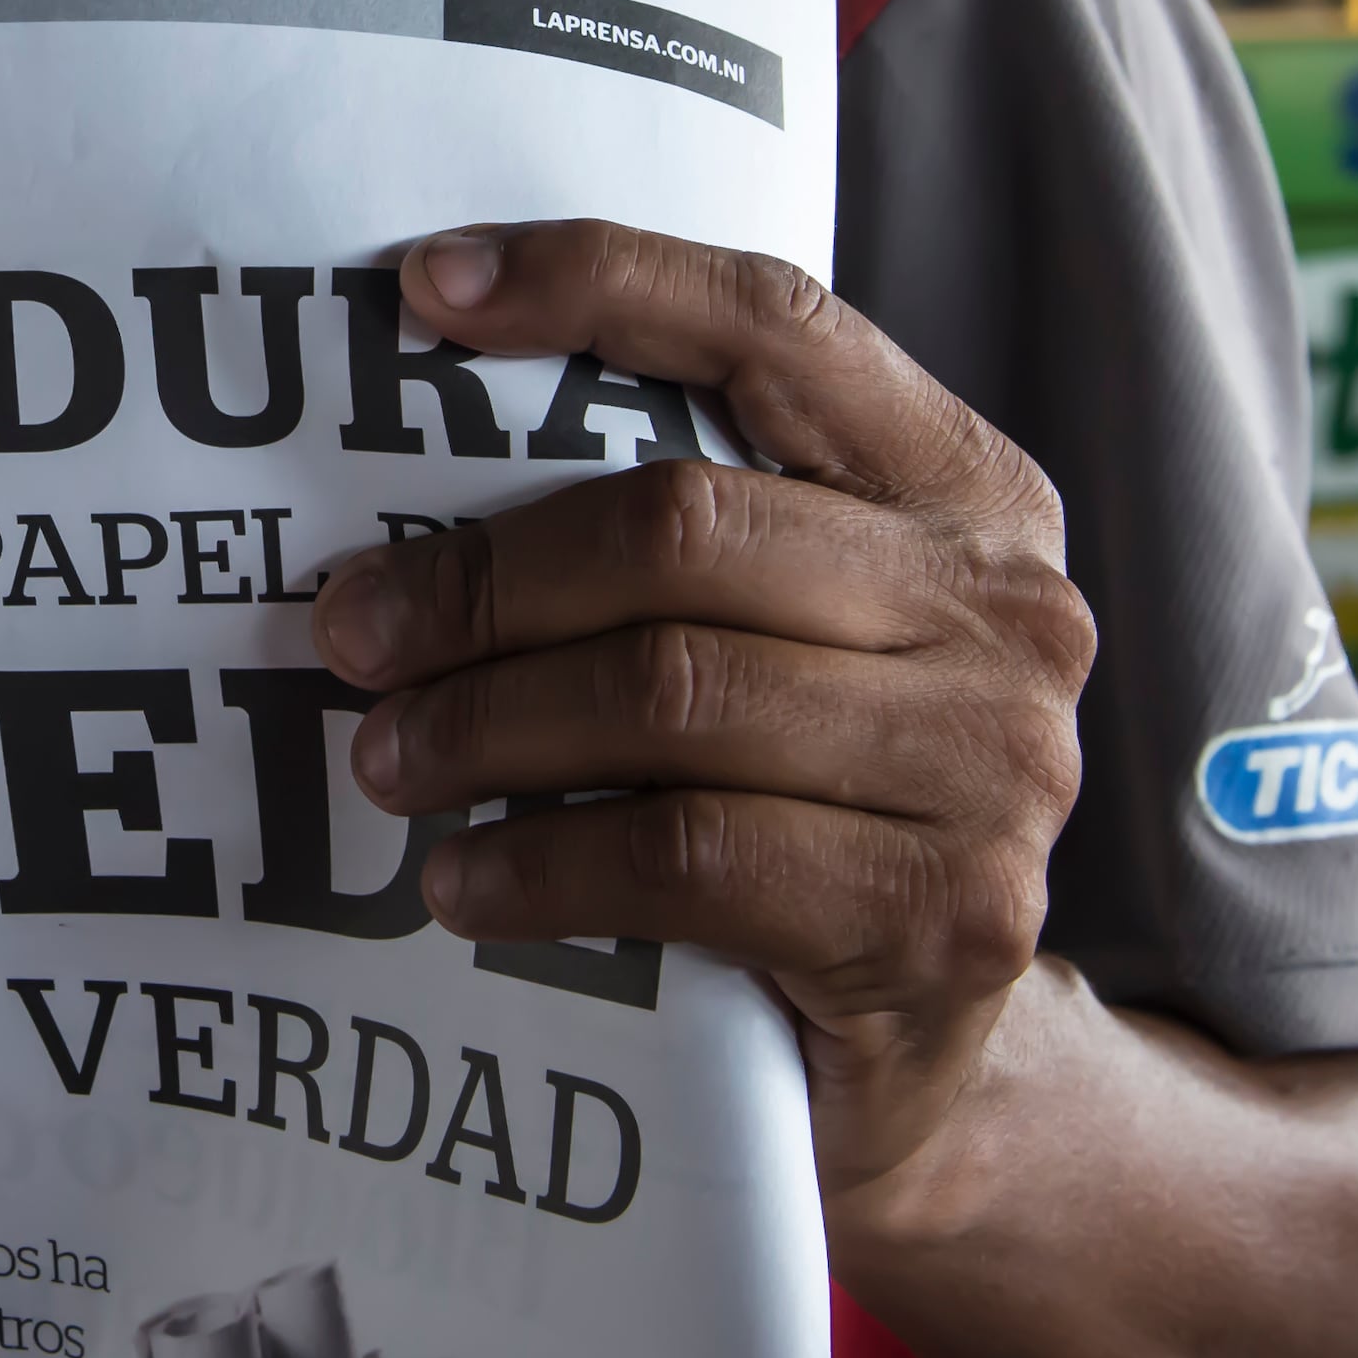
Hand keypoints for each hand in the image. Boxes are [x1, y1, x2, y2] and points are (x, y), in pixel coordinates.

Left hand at [307, 220, 1090, 1210]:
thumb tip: (408, 475)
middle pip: (687, 528)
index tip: (421, 290)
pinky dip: (543, 865)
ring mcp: (995, 766)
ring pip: (674, 693)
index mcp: (968, 492)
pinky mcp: (944, 915)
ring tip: (386, 762)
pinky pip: (689, 853)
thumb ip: (684, 543)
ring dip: (488, 725)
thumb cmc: (812, 820)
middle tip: (349, 632)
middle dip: (484, 578)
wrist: (928, 1074)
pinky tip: (462, 885)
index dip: (596, 282)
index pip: (772, 327)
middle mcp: (1007, 609)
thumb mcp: (784, 645)